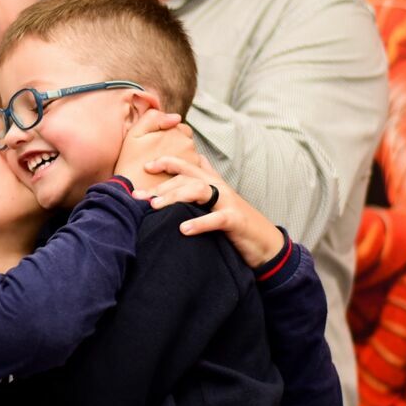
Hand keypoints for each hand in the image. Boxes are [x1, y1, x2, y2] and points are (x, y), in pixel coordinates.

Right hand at [112, 111, 193, 190]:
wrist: (132, 194)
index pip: (179, 128)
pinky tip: (169, 180)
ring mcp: (193, 163)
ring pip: (190, 156)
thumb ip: (153, 117)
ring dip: (180, 160)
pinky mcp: (194, 179)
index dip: (167, 136)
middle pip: (186, 142)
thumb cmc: (131, 164)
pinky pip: (192, 172)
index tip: (156, 147)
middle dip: (175, 147)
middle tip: (157, 159)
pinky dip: (183, 174)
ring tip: (162, 171)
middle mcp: (189, 145)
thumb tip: (176, 117)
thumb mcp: (135, 134)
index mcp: (176, 132)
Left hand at [139, 154, 287, 269]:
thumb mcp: (220, 201)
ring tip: (155, 207)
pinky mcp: (236, 221)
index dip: (167, 162)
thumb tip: (195, 166)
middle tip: (139, 196)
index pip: (187, 166)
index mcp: (213, 183)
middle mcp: (220, 188)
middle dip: (161, 185)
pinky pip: (216, 219)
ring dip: (175, 197)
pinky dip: (199, 223)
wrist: (266, 243)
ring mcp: (228, 203)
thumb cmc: (237, 223)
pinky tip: (182, 229)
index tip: (145, 166)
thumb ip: (207, 184)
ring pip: (198, 191)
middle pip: (187, 178)